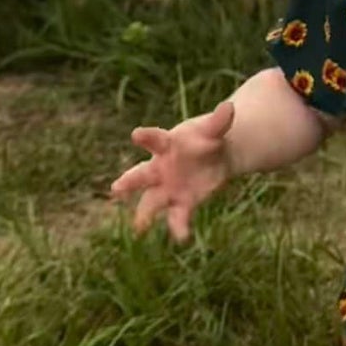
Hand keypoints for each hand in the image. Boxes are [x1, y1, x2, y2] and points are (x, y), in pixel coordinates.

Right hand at [108, 98, 235, 241]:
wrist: (217, 157)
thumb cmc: (207, 138)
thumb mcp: (214, 129)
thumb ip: (219, 121)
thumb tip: (229, 108)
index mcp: (165, 144)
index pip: (152, 139)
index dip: (144, 136)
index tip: (135, 134)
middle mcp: (160, 168)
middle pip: (140, 174)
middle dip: (129, 181)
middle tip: (116, 188)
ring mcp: (167, 187)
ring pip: (151, 202)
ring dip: (144, 214)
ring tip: (139, 228)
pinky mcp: (181, 203)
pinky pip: (177, 217)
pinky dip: (179, 228)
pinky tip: (182, 238)